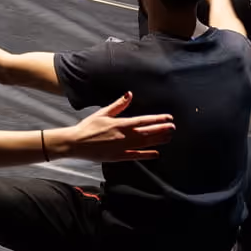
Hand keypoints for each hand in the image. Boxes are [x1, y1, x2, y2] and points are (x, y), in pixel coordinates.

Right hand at [57, 93, 175, 161]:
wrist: (76, 143)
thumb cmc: (88, 126)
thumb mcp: (103, 113)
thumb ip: (118, 105)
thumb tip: (129, 94)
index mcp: (121, 124)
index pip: (144, 120)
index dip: (158, 119)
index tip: (168, 117)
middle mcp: (124, 136)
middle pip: (147, 132)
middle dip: (162, 129)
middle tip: (173, 127)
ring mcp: (122, 147)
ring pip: (144, 143)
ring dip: (158, 140)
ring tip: (169, 137)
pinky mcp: (119, 156)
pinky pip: (136, 155)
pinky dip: (147, 154)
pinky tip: (156, 153)